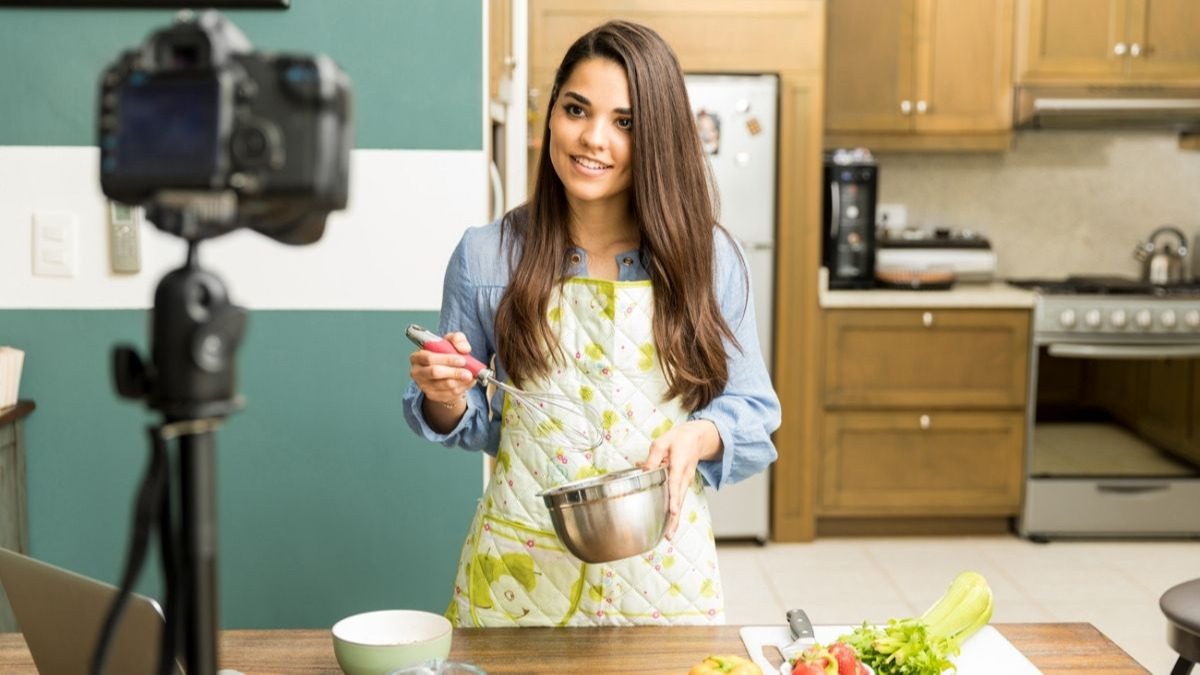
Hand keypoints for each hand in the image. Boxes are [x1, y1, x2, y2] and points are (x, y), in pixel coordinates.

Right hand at [409, 331, 474, 408]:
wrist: (445, 371)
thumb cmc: (445, 354)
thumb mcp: (451, 341)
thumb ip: (457, 339)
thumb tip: (463, 349)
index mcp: (417, 356)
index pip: (429, 358)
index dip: (447, 359)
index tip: (462, 360)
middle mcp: (417, 372)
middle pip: (435, 373)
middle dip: (454, 373)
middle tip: (468, 373)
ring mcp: (423, 385)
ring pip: (444, 385)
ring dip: (460, 382)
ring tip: (470, 376)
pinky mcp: (432, 395)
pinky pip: (448, 394)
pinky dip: (461, 388)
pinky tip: (468, 382)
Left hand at [639, 420, 722, 539]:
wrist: (697, 438)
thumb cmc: (678, 439)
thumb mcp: (662, 441)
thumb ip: (652, 457)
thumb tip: (642, 470)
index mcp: (679, 464)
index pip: (675, 483)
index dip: (674, 498)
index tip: (673, 511)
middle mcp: (685, 476)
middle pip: (680, 499)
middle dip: (674, 518)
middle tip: (669, 534)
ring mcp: (686, 482)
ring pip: (681, 503)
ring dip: (675, 519)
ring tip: (669, 536)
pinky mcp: (684, 485)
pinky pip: (680, 500)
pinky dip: (676, 512)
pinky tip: (670, 525)